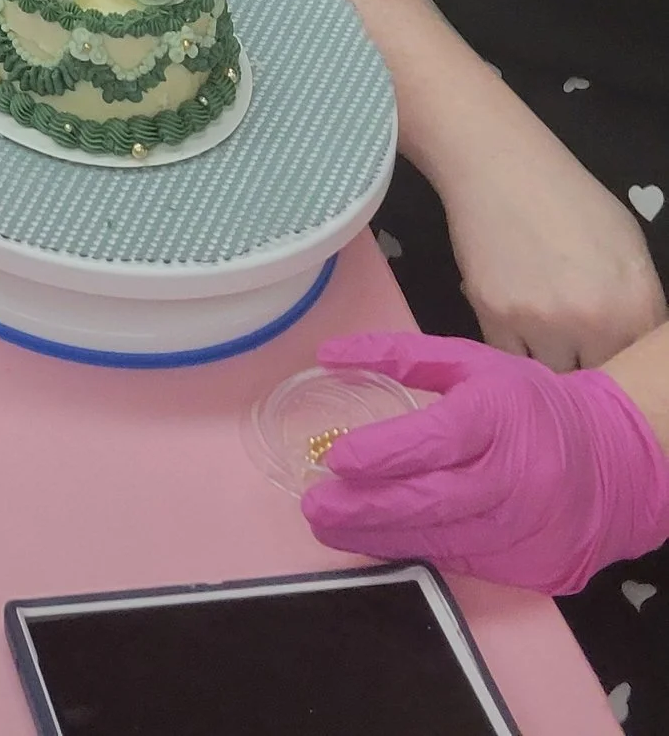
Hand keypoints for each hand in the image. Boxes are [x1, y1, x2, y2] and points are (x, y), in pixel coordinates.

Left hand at [302, 332, 668, 593]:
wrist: (606, 463)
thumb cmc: (524, 404)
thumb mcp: (471, 362)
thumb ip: (400, 355)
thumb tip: (326, 354)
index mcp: (497, 417)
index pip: (436, 439)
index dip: (385, 452)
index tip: (336, 458)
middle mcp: (511, 478)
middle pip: (433, 500)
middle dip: (367, 507)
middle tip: (313, 507)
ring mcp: (520, 528)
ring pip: (440, 541)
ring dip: (378, 537)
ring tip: (327, 529)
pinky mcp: (525, 565)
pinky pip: (458, 562)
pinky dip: (412, 551)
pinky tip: (374, 541)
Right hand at [433, 97, 668, 368]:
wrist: (500, 165)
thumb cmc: (571, 200)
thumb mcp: (629, 247)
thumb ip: (640, 307)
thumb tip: (636, 350)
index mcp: (639, 305)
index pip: (643, 374)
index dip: (628, 370)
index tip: (611, 357)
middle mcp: (596, 323)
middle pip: (597, 381)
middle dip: (589, 366)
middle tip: (575, 342)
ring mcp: (543, 323)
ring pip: (553, 379)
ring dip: (550, 360)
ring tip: (543, 327)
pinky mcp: (495, 318)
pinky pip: (510, 361)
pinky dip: (514, 348)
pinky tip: (515, 318)